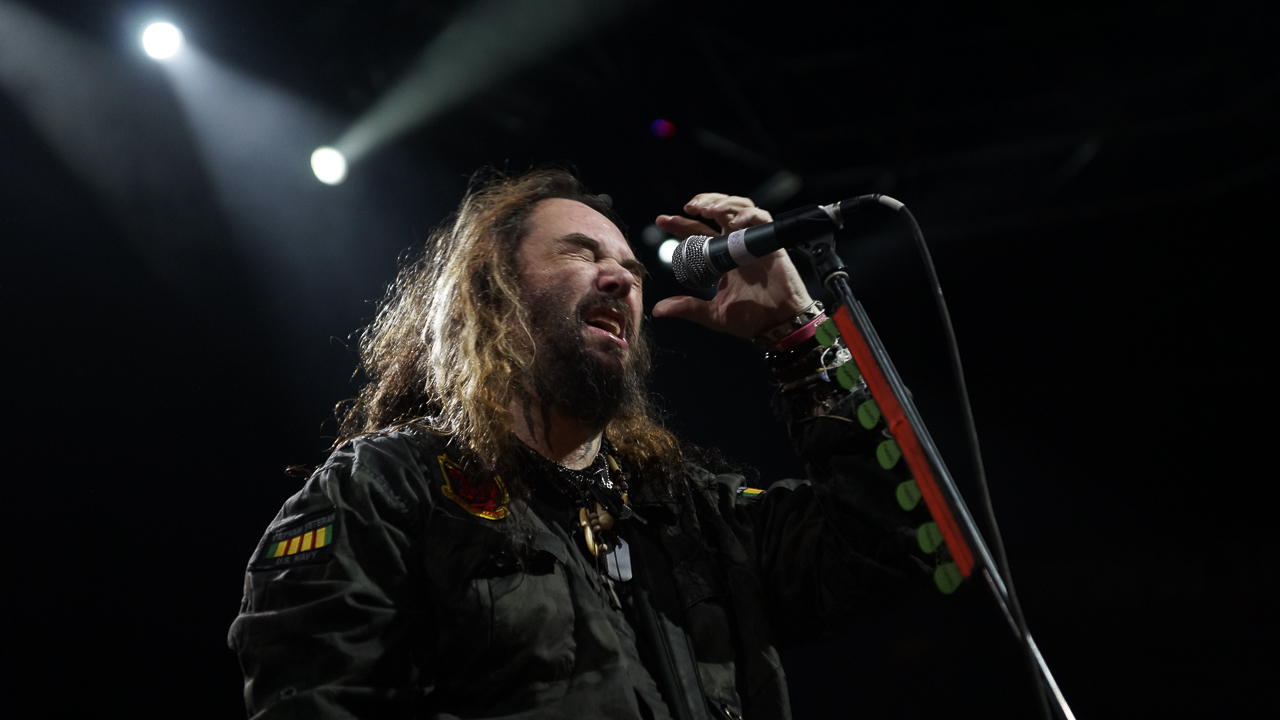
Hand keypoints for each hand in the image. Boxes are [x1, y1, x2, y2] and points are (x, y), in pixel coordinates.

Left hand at [652, 193, 813, 338]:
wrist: (778, 326)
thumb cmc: (751, 319)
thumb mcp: (712, 314)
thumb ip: (687, 307)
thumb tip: (658, 310)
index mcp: (721, 257)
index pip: (698, 233)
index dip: (681, 224)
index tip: (661, 220)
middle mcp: (736, 245)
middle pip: (719, 211)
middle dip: (703, 203)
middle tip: (687, 208)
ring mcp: (753, 242)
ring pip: (738, 207)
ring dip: (722, 203)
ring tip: (706, 210)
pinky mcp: (770, 243)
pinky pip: (761, 218)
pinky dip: (747, 215)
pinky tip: (733, 223)